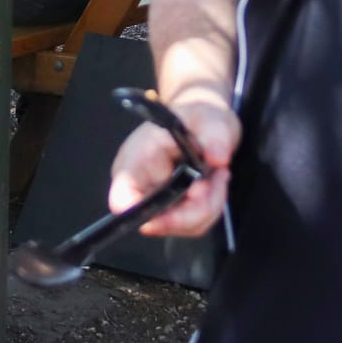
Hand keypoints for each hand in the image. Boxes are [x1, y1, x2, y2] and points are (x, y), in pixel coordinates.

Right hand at [106, 95, 240, 237]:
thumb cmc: (198, 116)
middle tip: (216, 177)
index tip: (186, 197)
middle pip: (159, 221)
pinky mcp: (174, 211)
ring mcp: (157, 202)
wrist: (205, 124)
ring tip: (218, 173)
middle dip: (196, 206)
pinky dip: (212, 206)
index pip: (123, 200)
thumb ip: (214, 136)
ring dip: (210, 204)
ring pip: (184, 226)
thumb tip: (218, 159)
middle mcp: (139, 187)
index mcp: (135, 160)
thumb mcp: (210, 118)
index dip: (145, 212)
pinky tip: (216, 181)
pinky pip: (195, 224)